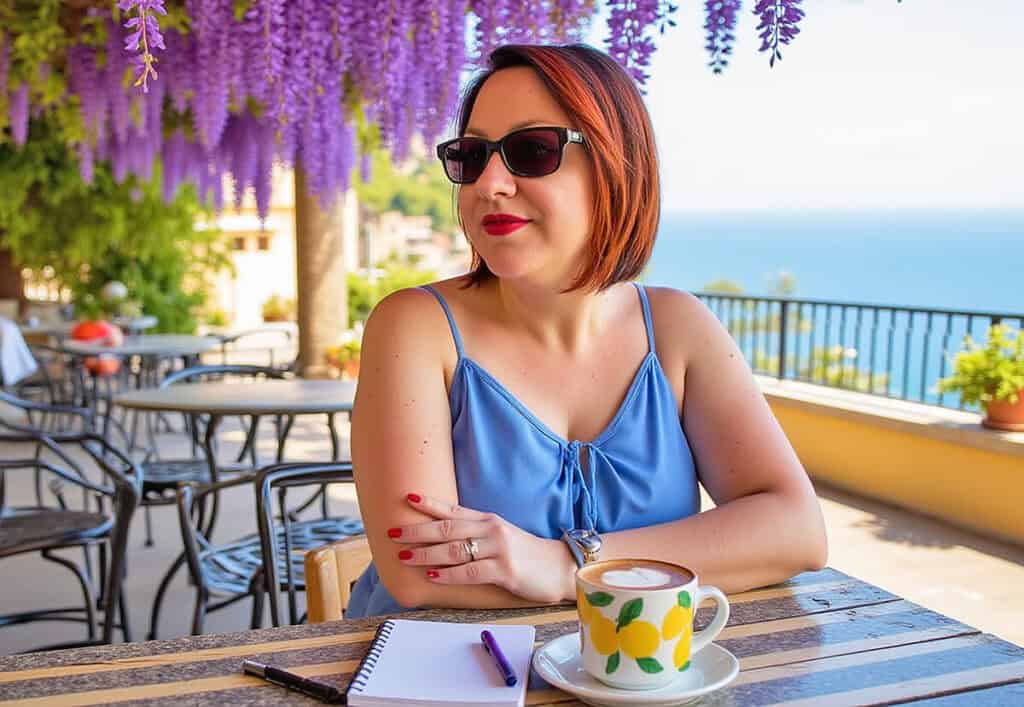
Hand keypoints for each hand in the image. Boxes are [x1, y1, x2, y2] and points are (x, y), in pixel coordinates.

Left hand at [387, 493, 575, 604]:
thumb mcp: (499, 535)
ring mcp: (498, 549)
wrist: (558, 567)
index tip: (406, 497)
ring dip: (426, 554)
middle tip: (393, 533)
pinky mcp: (505, 571)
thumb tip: (441, 536)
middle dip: (417, 530)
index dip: (429, 503)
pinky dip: (448, 574)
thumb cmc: (525, 553)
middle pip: (447, 527)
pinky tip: (432, 576)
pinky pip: (470, 572)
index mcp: (487, 519)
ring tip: (405, 556)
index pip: (453, 509)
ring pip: (454, 549)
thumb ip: (474, 533)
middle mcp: (491, 530)